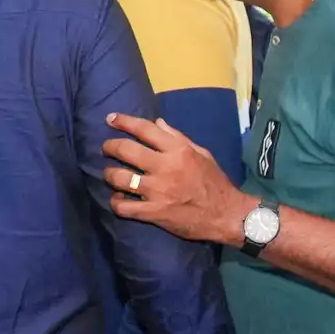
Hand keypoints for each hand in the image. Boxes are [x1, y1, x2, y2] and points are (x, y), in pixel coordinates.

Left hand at [104, 112, 247, 246]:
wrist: (227, 215)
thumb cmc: (215, 183)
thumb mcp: (202, 154)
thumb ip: (178, 138)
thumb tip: (157, 123)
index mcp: (178, 150)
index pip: (144, 129)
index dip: (123, 121)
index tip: (110, 119)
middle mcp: (165, 167)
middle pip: (125, 150)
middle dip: (110, 147)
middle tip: (107, 149)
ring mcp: (157, 191)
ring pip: (119, 178)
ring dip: (109, 175)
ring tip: (111, 175)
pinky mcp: (154, 213)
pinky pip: (123, 207)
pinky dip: (116, 203)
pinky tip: (118, 200)